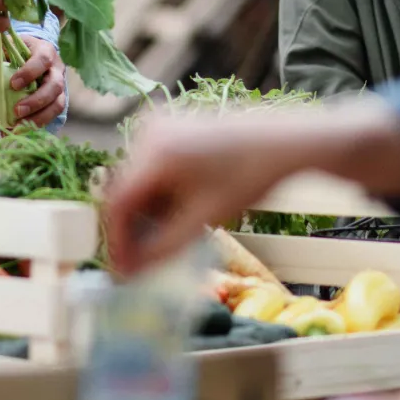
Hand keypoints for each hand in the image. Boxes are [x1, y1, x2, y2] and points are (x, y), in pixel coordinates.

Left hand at [10, 36, 65, 126]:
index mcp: (45, 51)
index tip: (13, 84)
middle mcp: (57, 69)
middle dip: (36, 101)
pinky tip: (19, 132)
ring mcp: (60, 87)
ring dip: (39, 118)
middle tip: (17, 111)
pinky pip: (52, 116)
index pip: (43, 60)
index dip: (30, 73)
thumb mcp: (8, 44)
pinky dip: (36, 125)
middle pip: (55, 86)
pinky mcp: (57, 101)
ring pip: (57, 105)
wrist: (34, 56)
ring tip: (18, 128)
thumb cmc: (17, 51)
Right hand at [105, 113, 306, 275]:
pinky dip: (158, 193)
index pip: (118, 203)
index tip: (126, 270)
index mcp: (155, 153)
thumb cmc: (248, 177)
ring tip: (172, 234)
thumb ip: (164, 247)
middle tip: (147, 261)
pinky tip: (180, 209)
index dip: (118, 241)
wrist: (280, 141)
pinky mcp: (168, 129)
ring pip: (137, 182)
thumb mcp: (205, 217)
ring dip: (148, 212)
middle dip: (134, 229)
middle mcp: (148, 134)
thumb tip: (133, 271)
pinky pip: (149, 167)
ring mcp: (157, 128)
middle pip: (125, 192)